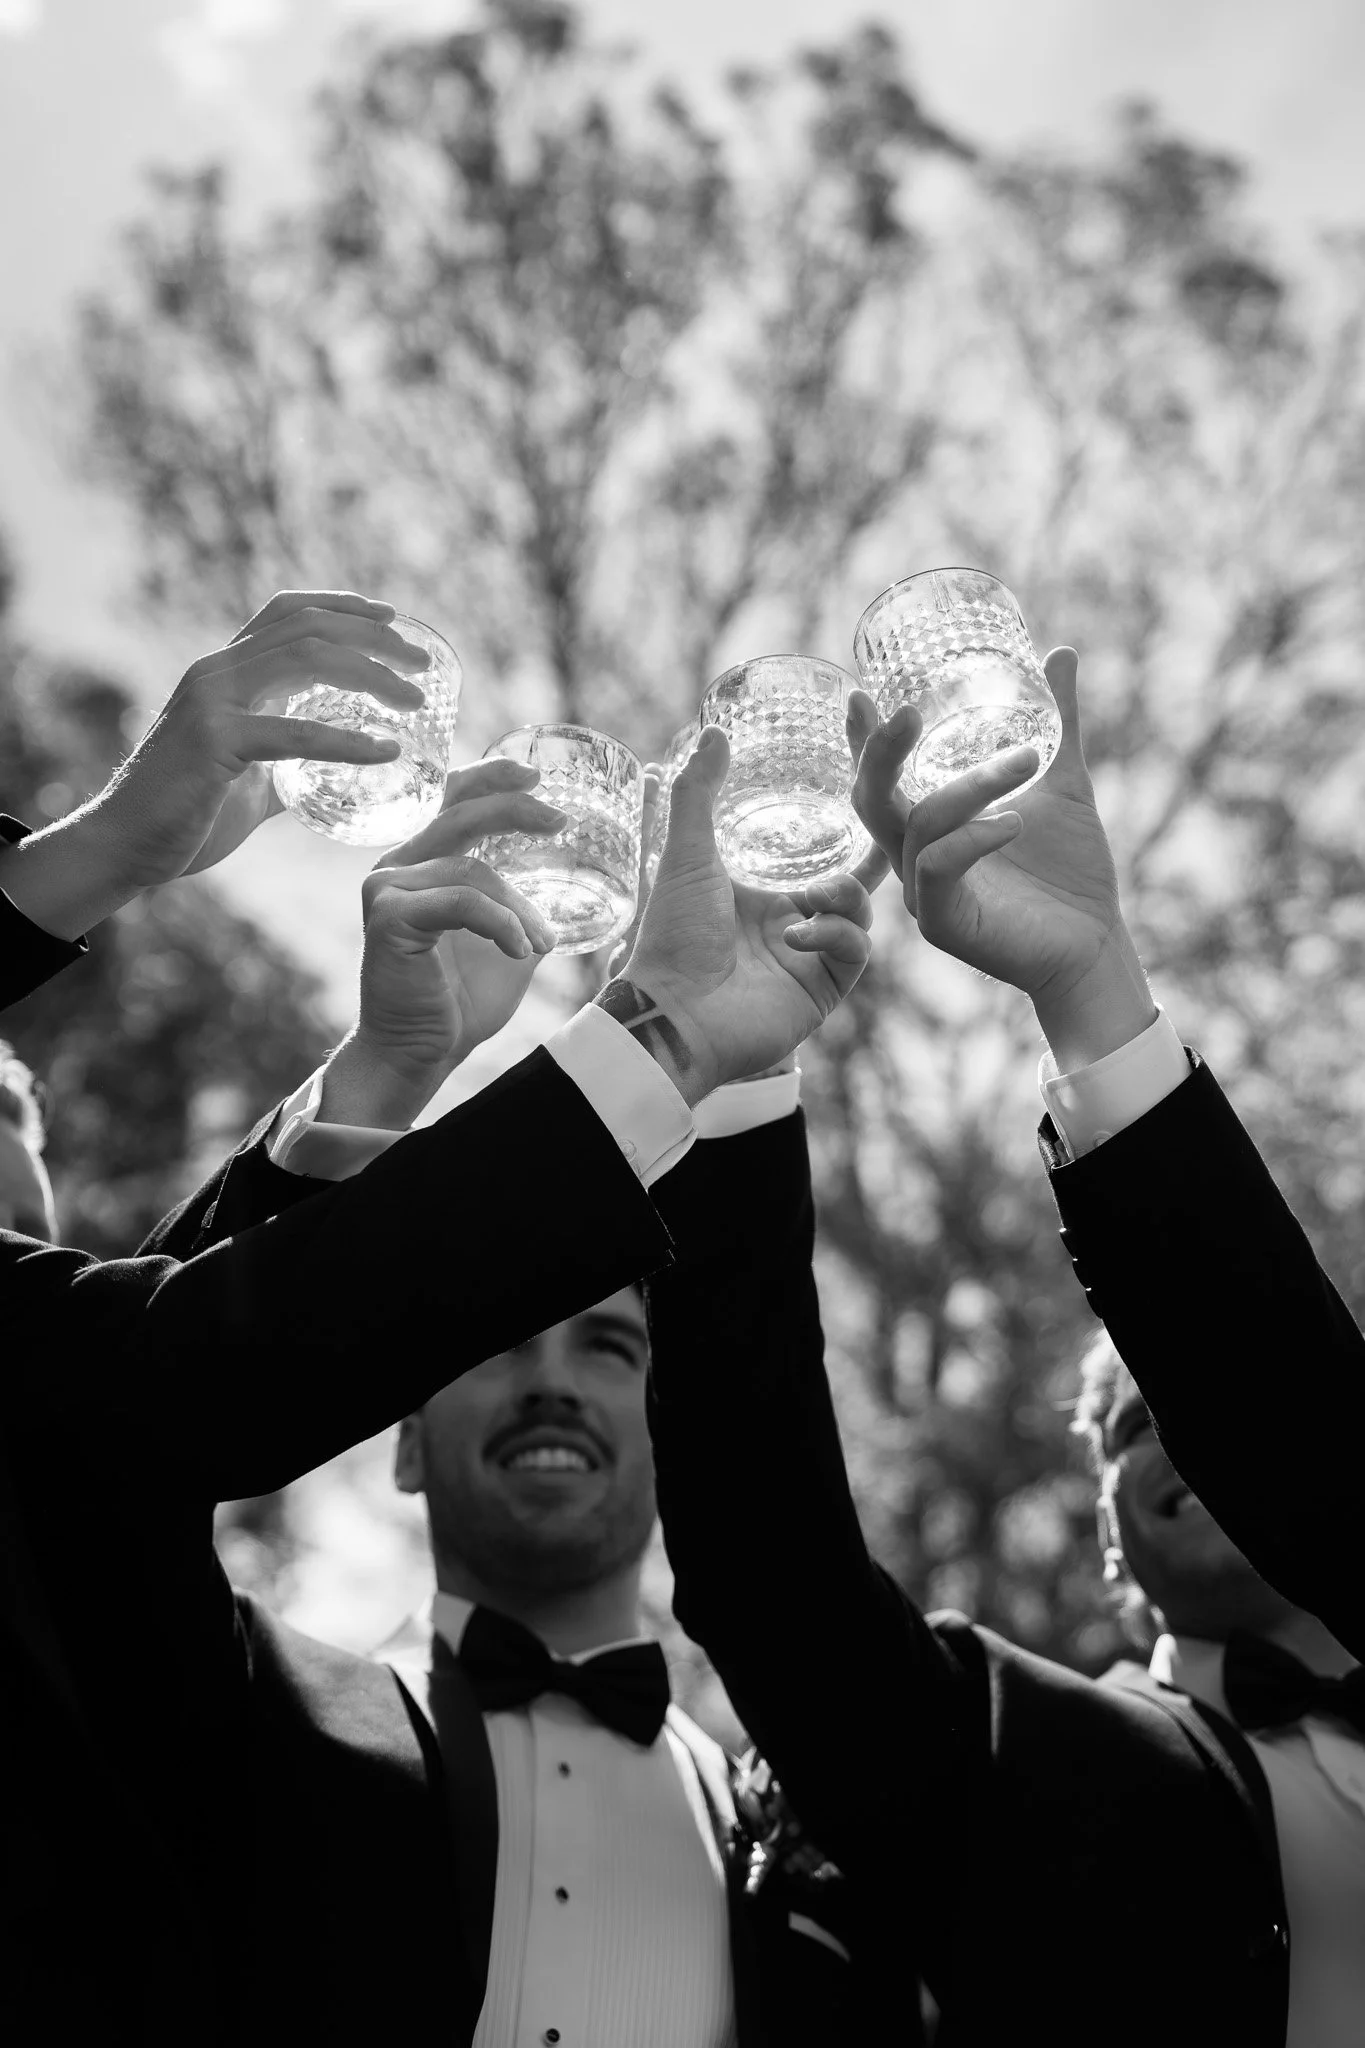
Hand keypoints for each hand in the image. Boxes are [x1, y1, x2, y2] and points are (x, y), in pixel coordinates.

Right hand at [103, 589, 436, 885]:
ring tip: (415, 701)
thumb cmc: (187, 817)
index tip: (391, 618)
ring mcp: (213, 701)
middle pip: (309, 627)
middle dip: (374, 637)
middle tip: (422, 664)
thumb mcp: (254, 782)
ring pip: (307, 659)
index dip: (342, 605)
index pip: (286, 611)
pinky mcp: (214, 742)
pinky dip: (348, 741)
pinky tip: (385, 751)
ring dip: (372, 675)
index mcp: (224, 672)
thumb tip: (348, 775)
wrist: (125, 848)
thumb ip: (295, 767)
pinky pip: (295, 733)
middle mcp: (217, 672)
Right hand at [317, 759, 565, 1128]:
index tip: (536, 774)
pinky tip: (522, 951)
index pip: (452, 800)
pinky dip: (500, 923)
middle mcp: (397, 867)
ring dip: (520, 906)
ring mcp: (386, 889)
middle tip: (561, 820)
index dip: (492, 778)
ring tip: (544, 943)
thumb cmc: (461, 1002)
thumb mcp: (508, 942)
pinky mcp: (389, 918)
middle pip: (459, 814)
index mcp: (422, 863)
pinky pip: (460, 903)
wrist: (420, 1054)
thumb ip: (525, 907)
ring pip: (471, 871)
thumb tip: (575, 886)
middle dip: (515, 810)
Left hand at [597, 727, 873, 1103]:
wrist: (673, 1011)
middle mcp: (790, 921)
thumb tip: (714, 733)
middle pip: (849, 880)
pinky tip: (798, 935)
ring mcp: (810, 957)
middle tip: (883, 826)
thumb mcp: (685, 854)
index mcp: (761, 891)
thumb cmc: (672, 935)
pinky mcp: (824, 988)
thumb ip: (699, 793)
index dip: (841, 825)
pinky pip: (854, 951)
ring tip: (815, 894)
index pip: (814, 852)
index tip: (864, 786)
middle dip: (867, 856)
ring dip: (844, 895)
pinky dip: (834, 935)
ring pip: (859, 912)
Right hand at [850, 646, 1154, 1066]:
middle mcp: (916, 859)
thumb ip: (1058, 725)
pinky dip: (973, 839)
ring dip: (971, 786)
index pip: (880, 781)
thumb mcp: (1063, 783)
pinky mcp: (945, 924)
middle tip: (907, 712)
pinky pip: (937, 870)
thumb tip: (1060, 651)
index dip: (863, 743)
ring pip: (921, 825)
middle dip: (880, 754)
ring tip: (1025, 762)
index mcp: (930, 829)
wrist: (1095, 944)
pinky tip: (1016, 823)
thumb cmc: (1071, 870)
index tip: (861, 696)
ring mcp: (925, 895)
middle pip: (871, 801)